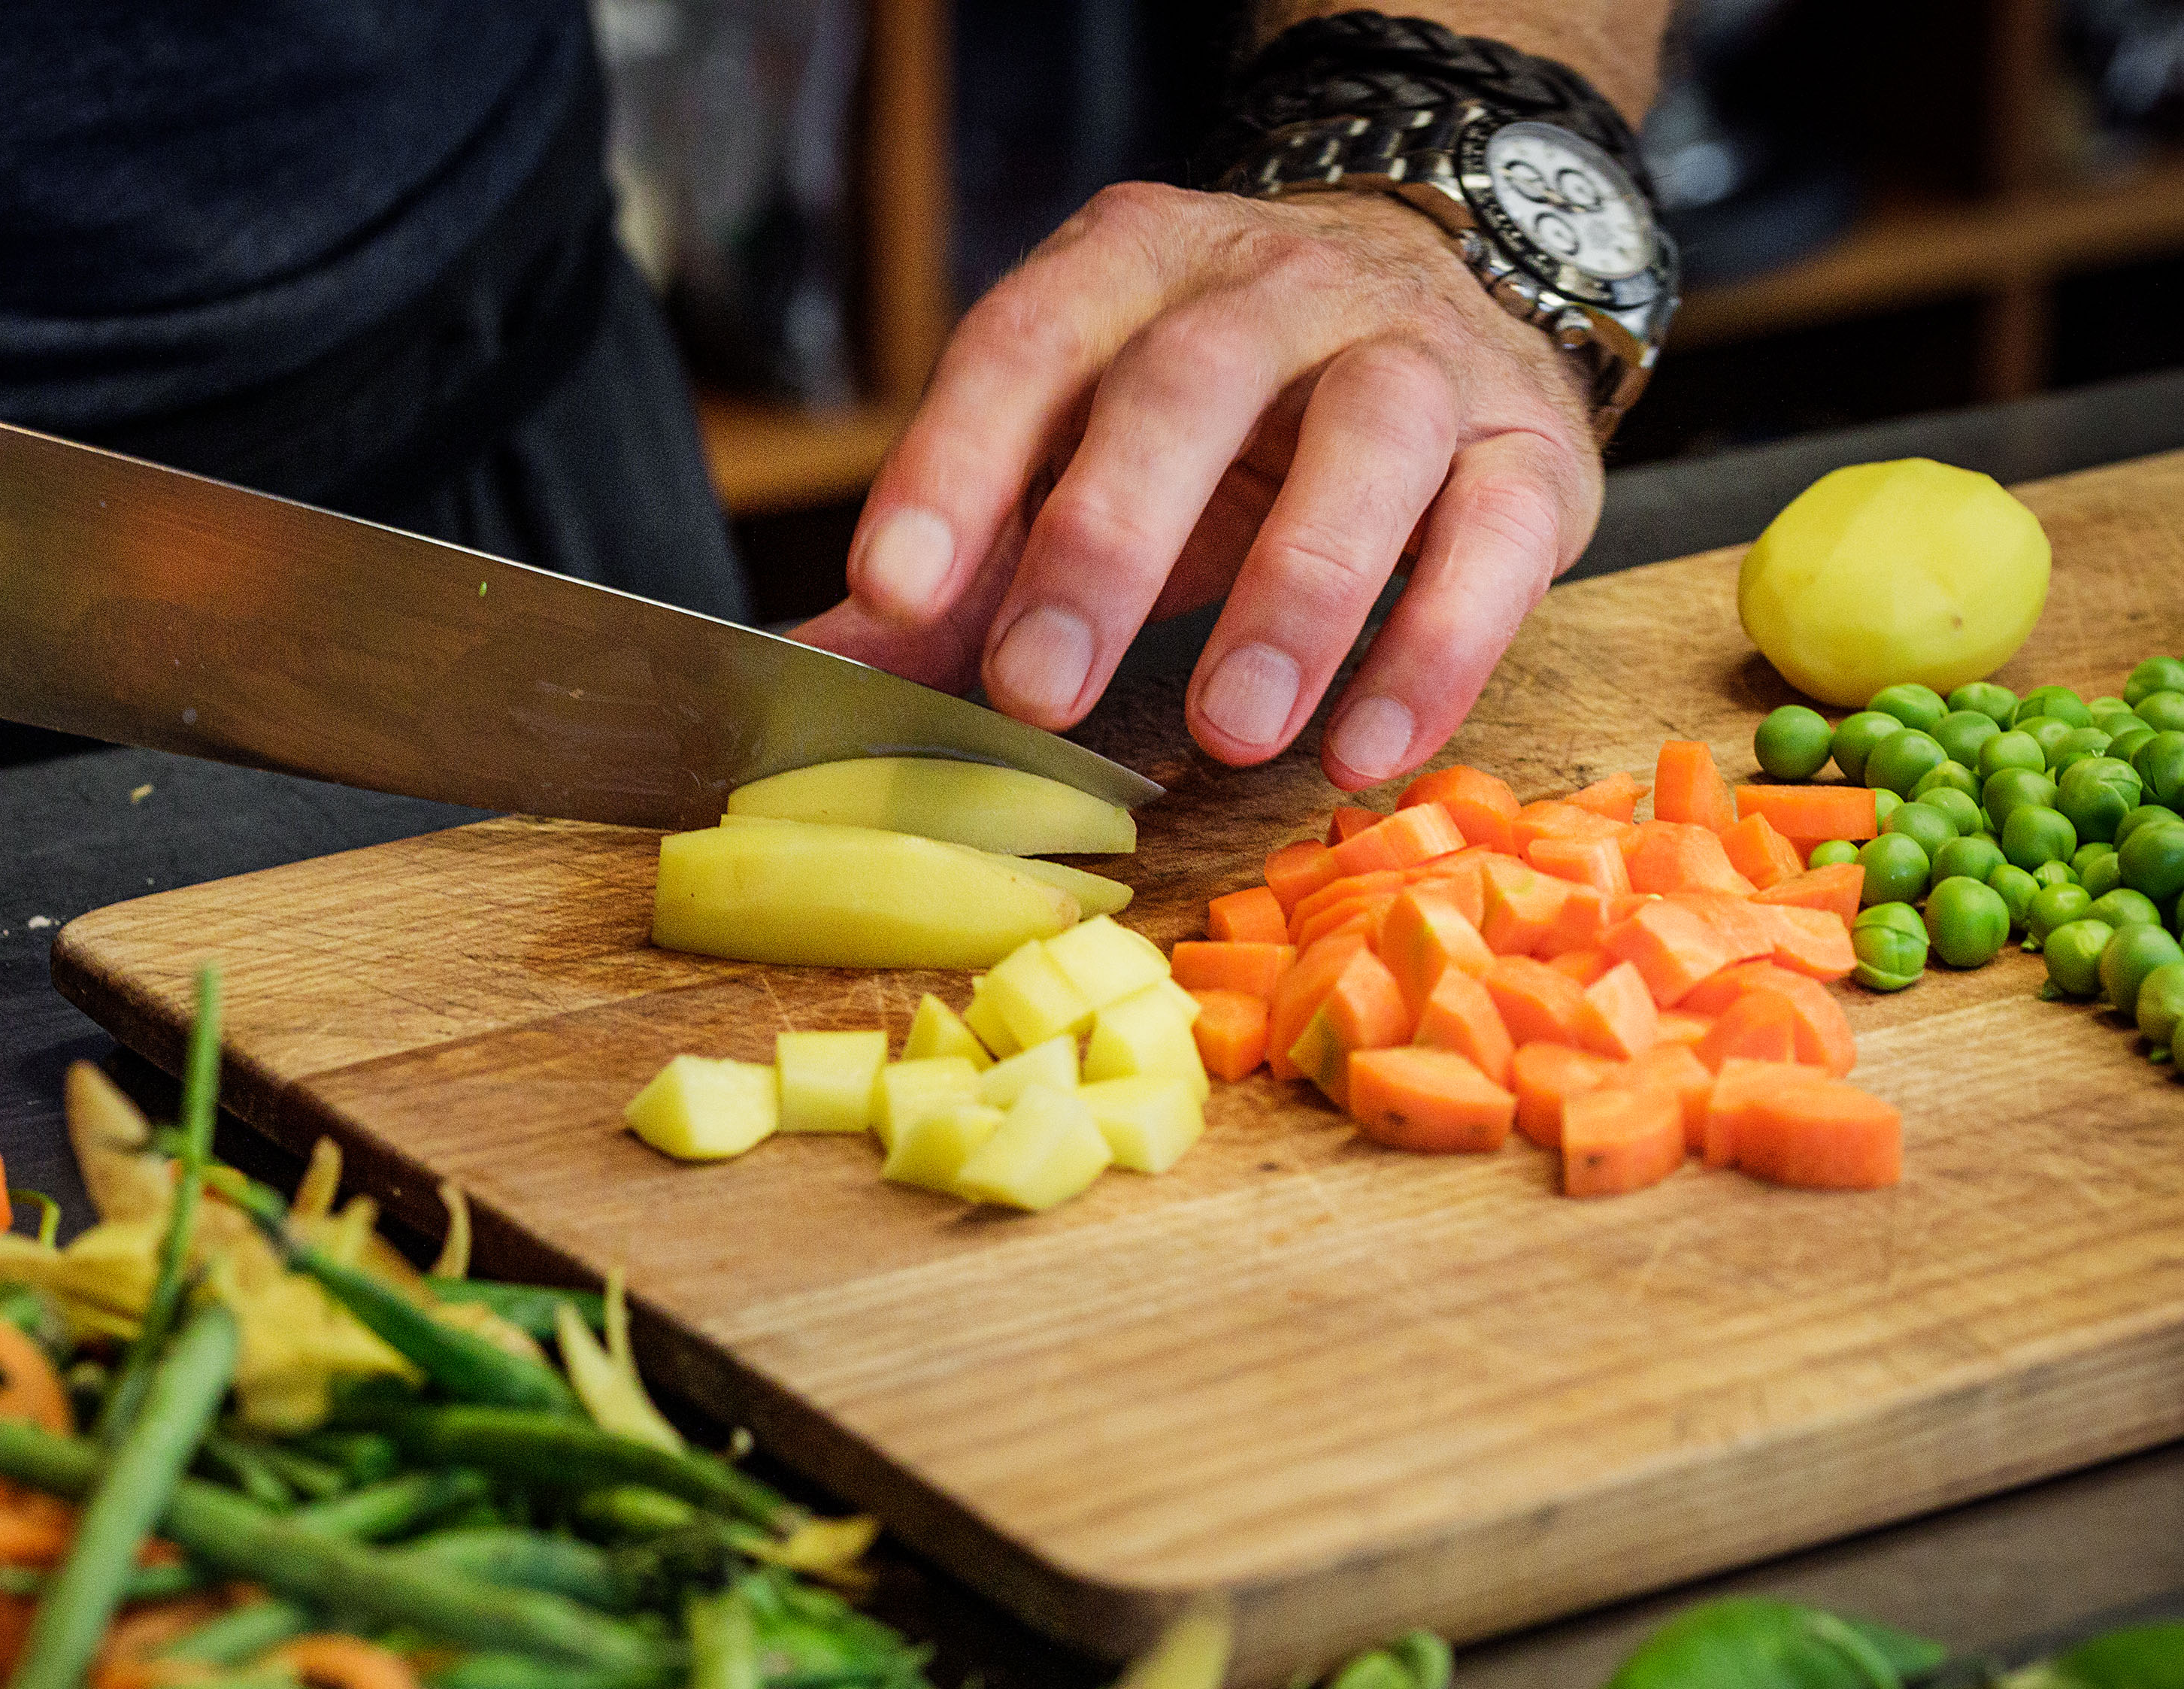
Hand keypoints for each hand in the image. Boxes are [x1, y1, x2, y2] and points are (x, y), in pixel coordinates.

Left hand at [795, 184, 1604, 789]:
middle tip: (1040, 695)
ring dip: (1294, 595)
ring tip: (1232, 731)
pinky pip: (1500, 537)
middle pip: (1187, 387)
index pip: (1023, 345)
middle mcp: (1274, 289)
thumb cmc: (1216, 413)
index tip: (891, 589)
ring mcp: (1416, 356)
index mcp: (1129, 271)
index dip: (951, 465)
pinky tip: (1365, 751)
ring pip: (1368, 441)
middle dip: (1106, 544)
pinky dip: (1437, 652)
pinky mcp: (1532, 446)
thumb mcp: (1073, 451)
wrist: (1434, 286)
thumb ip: (960, 559)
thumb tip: (821, 667)